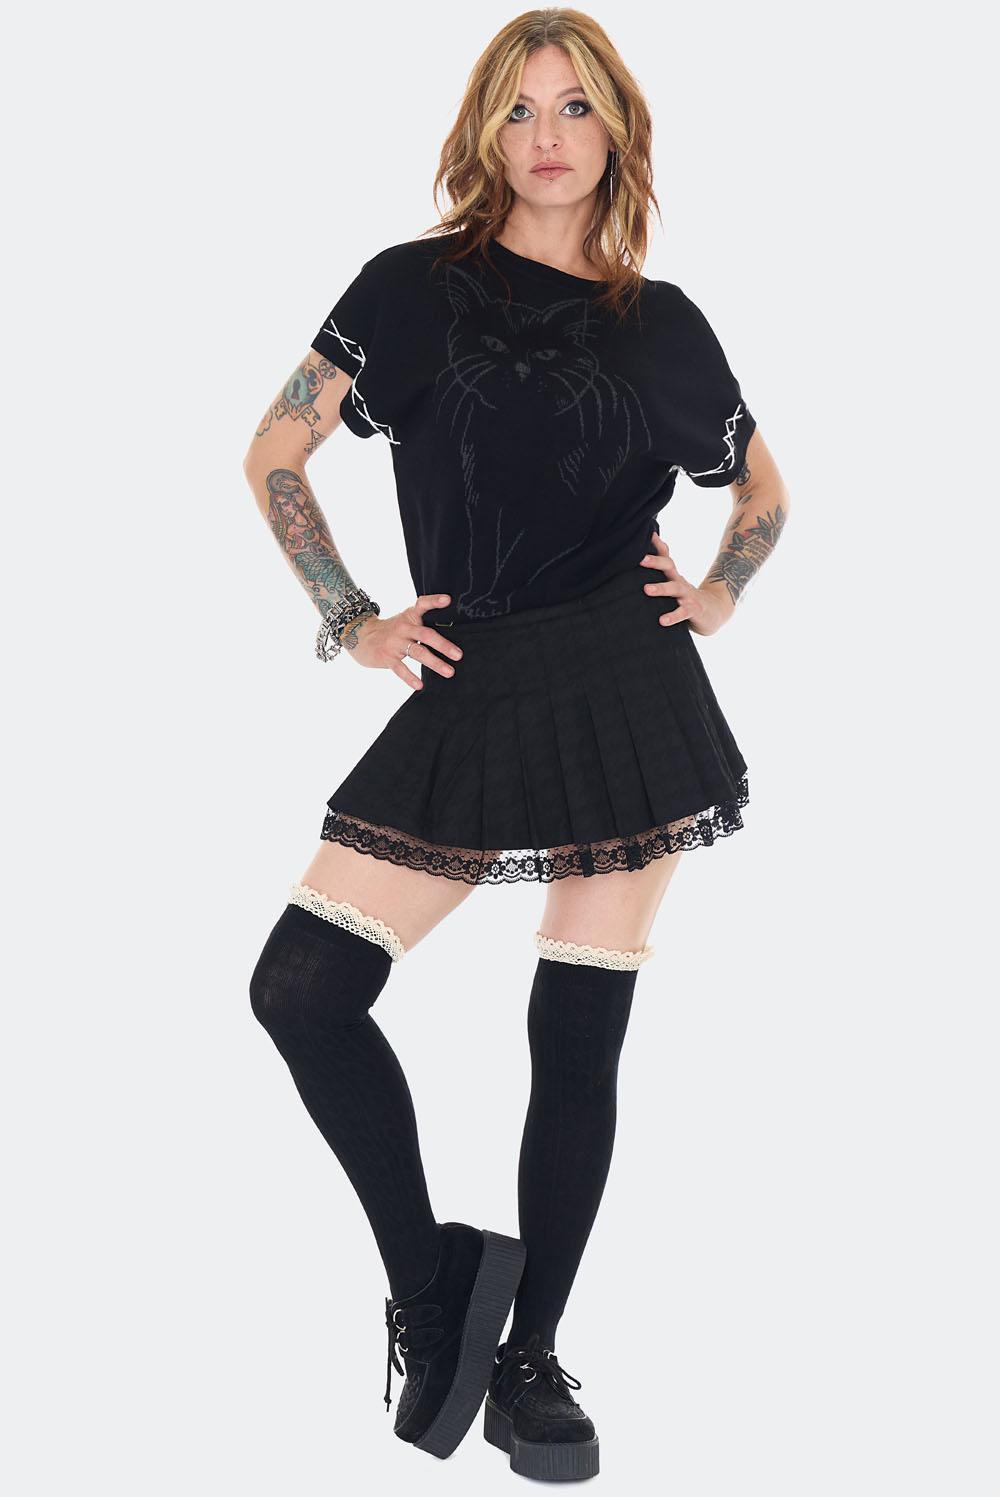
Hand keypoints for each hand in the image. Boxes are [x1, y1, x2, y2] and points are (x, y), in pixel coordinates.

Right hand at [340, 593, 463, 690]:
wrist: (361, 637)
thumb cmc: (392, 631)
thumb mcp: (405, 621)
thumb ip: (423, 624)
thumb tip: (451, 636)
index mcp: (410, 616)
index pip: (422, 604)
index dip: (434, 601)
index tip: (448, 600)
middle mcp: (403, 628)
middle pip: (425, 634)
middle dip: (443, 645)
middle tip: (459, 655)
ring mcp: (395, 643)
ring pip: (417, 652)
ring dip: (435, 663)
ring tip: (449, 672)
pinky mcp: (387, 657)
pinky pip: (400, 668)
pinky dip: (410, 678)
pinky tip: (420, 685)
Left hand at [639, 532, 733, 637]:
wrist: (715, 611)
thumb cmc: (687, 598)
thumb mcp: (674, 585)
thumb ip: (661, 578)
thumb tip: (640, 567)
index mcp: (674, 576)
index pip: (665, 557)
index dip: (657, 546)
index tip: (647, 534)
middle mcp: (680, 583)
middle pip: (669, 568)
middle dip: (655, 562)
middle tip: (641, 559)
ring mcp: (688, 596)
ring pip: (675, 589)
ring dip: (661, 588)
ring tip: (646, 589)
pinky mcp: (694, 610)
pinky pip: (683, 613)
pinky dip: (672, 616)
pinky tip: (662, 620)